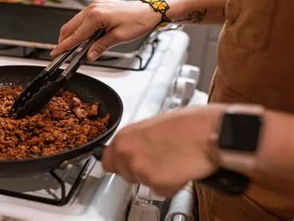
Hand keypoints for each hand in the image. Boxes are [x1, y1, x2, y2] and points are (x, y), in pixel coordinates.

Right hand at [51, 0, 160, 60]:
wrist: (149, 11)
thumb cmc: (138, 22)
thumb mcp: (119, 38)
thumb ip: (100, 47)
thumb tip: (89, 55)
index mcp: (96, 16)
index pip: (76, 35)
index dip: (64, 46)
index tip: (55, 53)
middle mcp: (93, 8)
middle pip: (70, 27)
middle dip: (64, 40)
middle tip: (60, 52)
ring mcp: (95, 5)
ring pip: (75, 21)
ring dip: (72, 34)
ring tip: (72, 47)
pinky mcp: (98, 5)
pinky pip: (83, 17)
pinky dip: (80, 27)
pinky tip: (83, 37)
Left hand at [102, 105, 225, 196]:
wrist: (208, 132)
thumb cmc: (187, 124)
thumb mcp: (153, 125)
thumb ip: (137, 140)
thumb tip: (134, 148)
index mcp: (124, 137)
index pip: (107, 161)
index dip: (120, 163)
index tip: (125, 164)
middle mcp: (127, 154)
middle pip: (125, 174)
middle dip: (140, 170)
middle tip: (159, 159)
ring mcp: (141, 170)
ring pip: (144, 182)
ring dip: (157, 176)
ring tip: (172, 160)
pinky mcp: (157, 184)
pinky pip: (161, 190)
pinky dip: (171, 184)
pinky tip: (179, 168)